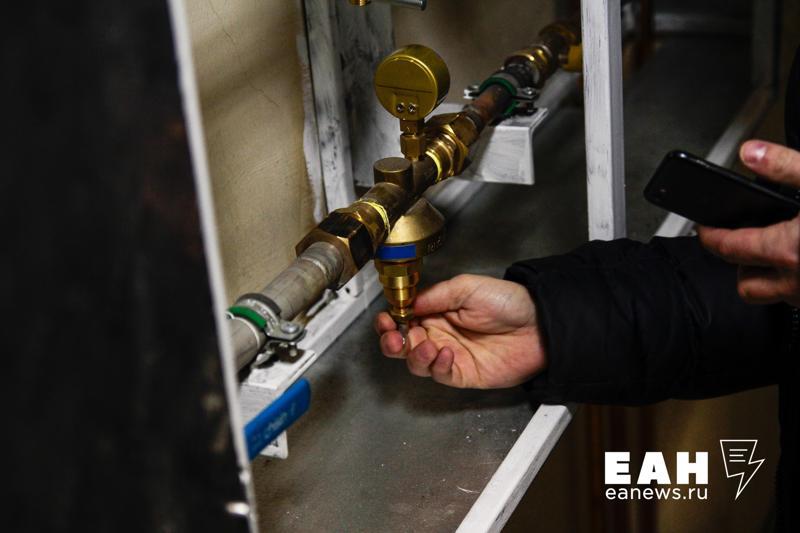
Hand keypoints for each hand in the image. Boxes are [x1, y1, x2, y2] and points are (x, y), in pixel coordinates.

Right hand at [374, 274, 545, 388]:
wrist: (539, 325)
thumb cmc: (508, 301)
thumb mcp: (467, 287)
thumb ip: (435, 295)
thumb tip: (408, 304)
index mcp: (437, 311)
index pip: (404, 319)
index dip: (390, 320)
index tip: (387, 318)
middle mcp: (440, 334)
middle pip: (403, 344)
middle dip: (391, 342)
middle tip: (392, 337)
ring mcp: (450, 355)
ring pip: (417, 363)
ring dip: (414, 355)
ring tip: (426, 346)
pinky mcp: (463, 373)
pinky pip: (440, 374)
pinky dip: (437, 366)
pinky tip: (445, 353)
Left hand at [698, 140, 799, 305]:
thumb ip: (786, 166)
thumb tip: (751, 152)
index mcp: (789, 250)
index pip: (728, 248)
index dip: (710, 236)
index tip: (703, 229)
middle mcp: (798, 282)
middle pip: (745, 284)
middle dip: (739, 264)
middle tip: (742, 241)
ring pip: (772, 297)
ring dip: (769, 278)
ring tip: (776, 252)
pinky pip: (799, 301)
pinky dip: (796, 283)